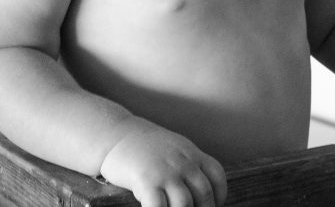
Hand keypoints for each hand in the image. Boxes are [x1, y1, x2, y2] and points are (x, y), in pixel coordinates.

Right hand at [99, 118, 227, 206]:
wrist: (115, 134)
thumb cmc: (143, 146)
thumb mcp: (173, 148)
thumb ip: (187, 164)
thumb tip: (196, 188)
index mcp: (192, 153)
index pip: (217, 177)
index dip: (219, 196)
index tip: (213, 205)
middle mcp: (183, 162)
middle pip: (204, 194)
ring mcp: (166, 172)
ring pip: (184, 204)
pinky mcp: (147, 180)